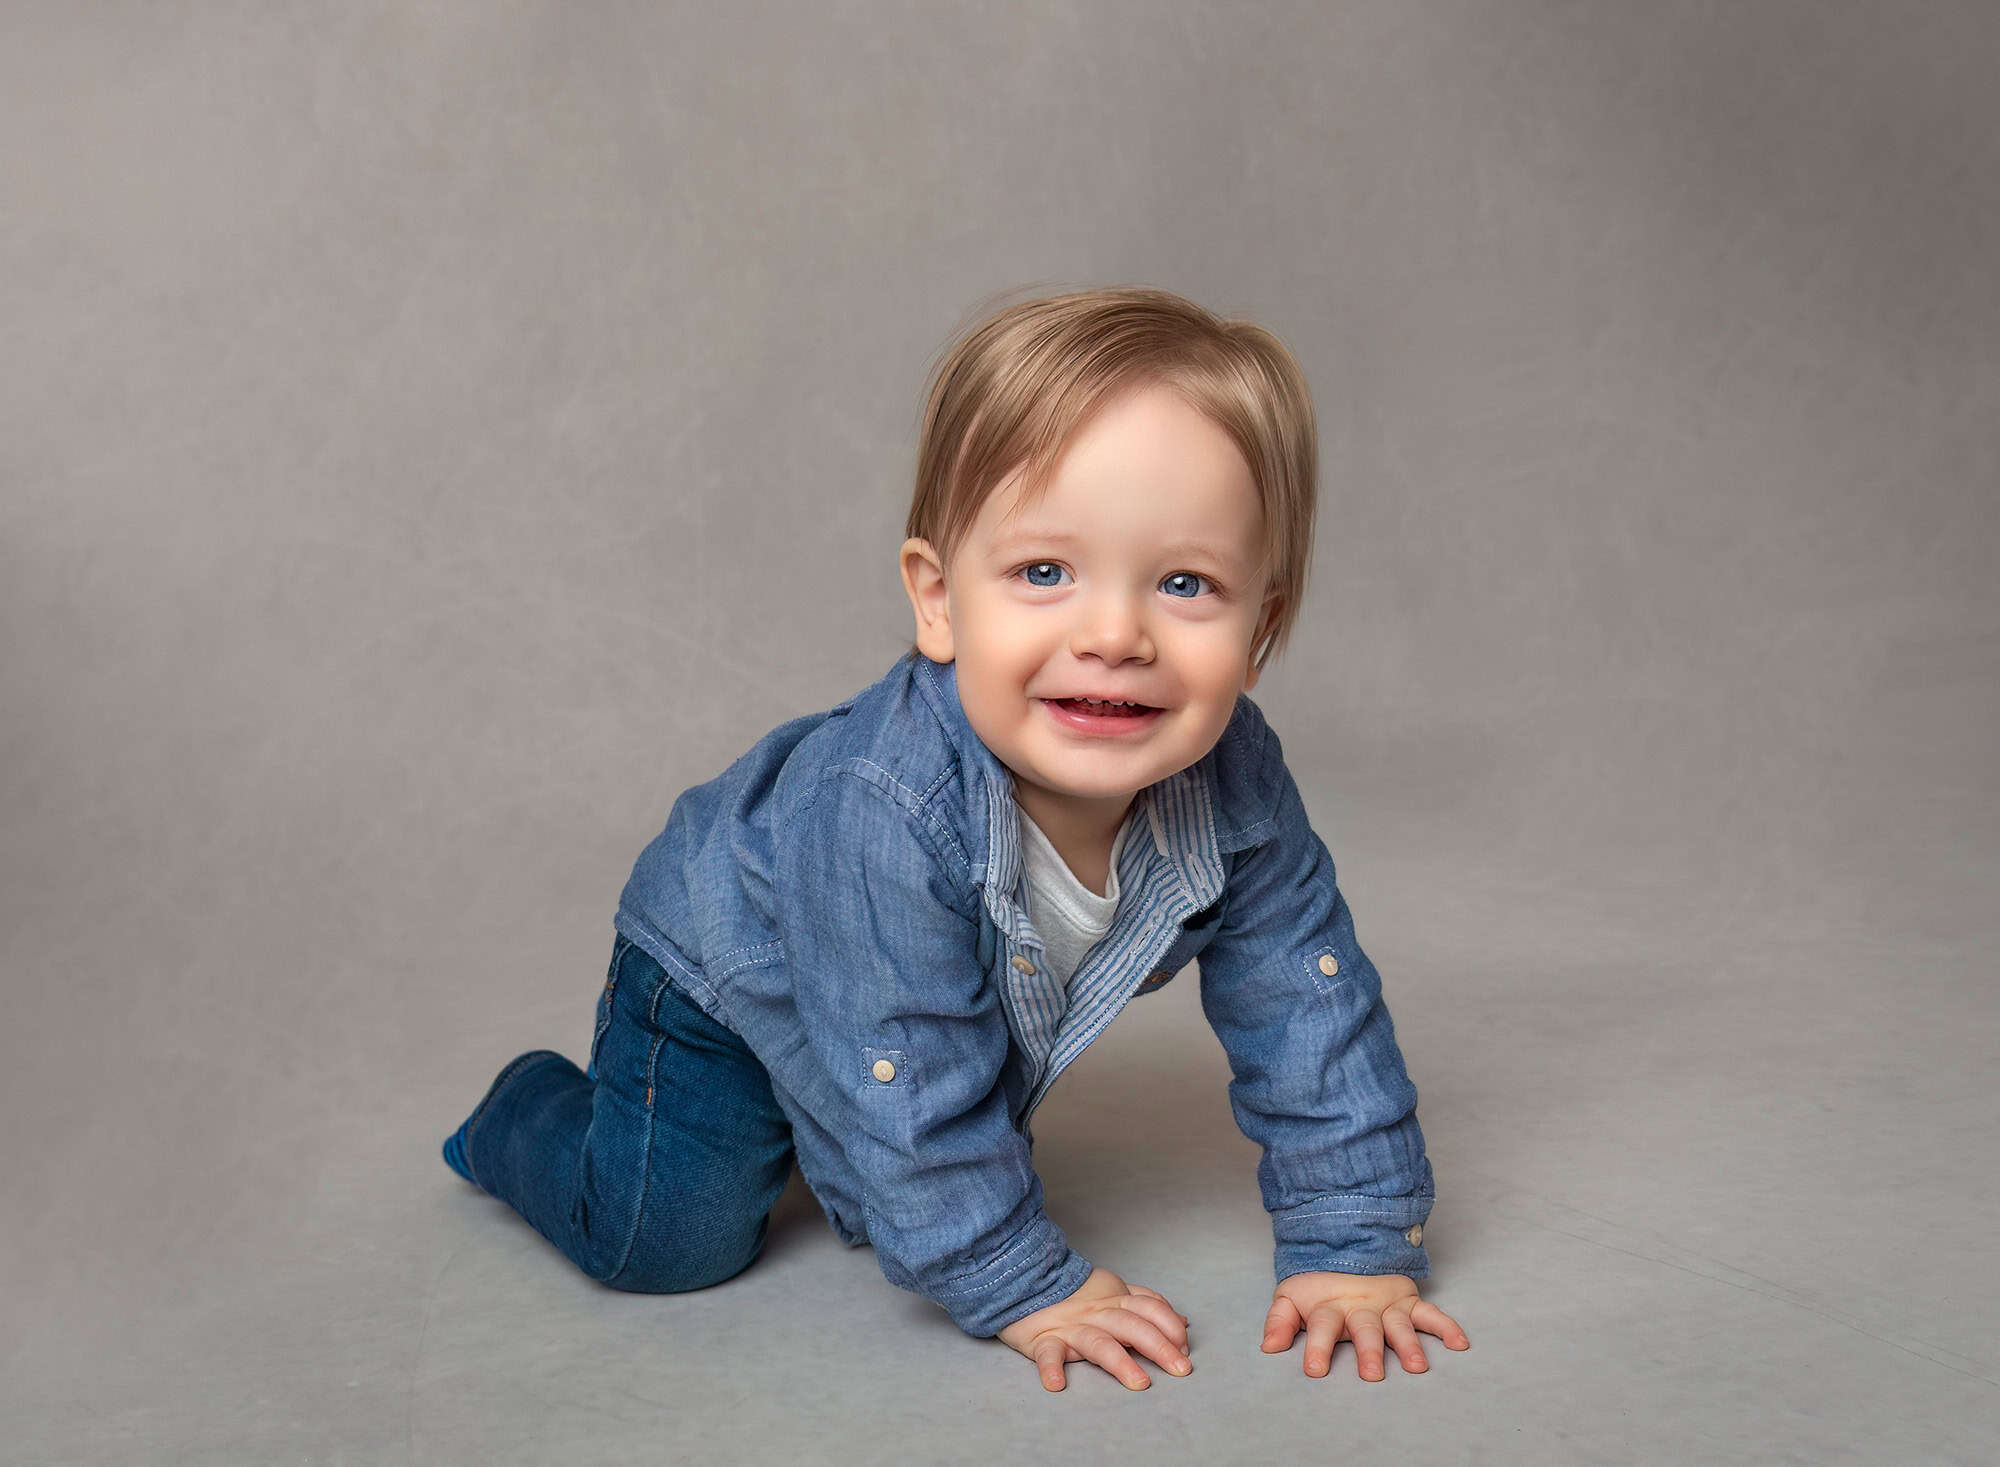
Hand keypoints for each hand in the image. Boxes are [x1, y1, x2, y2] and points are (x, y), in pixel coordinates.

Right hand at [996, 1266, 1193, 1391]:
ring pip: (1098, 1341)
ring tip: (1139, 1383)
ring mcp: (1070, 1326)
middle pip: (1132, 1325)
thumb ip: (1147, 1305)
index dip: (1171, 1326)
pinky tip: (1056, 1384)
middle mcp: (1097, 1313)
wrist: (1023, 1278)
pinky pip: (1047, 1353)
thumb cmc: (1074, 1294)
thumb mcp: (1115, 1293)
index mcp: (1115, 1300)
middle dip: (1160, 1347)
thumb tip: (1183, 1321)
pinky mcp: (1042, 1339)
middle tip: (1180, 1370)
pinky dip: (1051, 1367)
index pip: (1151, 1308)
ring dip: (1120, 1361)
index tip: (1185, 1348)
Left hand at [1262, 1272, 1468, 1380]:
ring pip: (1398, 1325)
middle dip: (1369, 1351)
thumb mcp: (1292, 1297)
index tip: (1315, 1370)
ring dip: (1408, 1344)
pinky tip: (1459, 1343)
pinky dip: (1446, 1327)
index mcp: (1329, 1307)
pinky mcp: (1408, 1303)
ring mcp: (1386, 1305)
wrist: (1344, 1248)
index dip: (1317, 1346)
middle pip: (1365, 1329)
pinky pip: (1430, 1314)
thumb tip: (1268, 1347)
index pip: (1322, 1326)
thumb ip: (1280, 1321)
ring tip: (1416, 1367)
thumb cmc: (1318, 1288)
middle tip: (1372, 1375)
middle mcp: (1360, 1307)